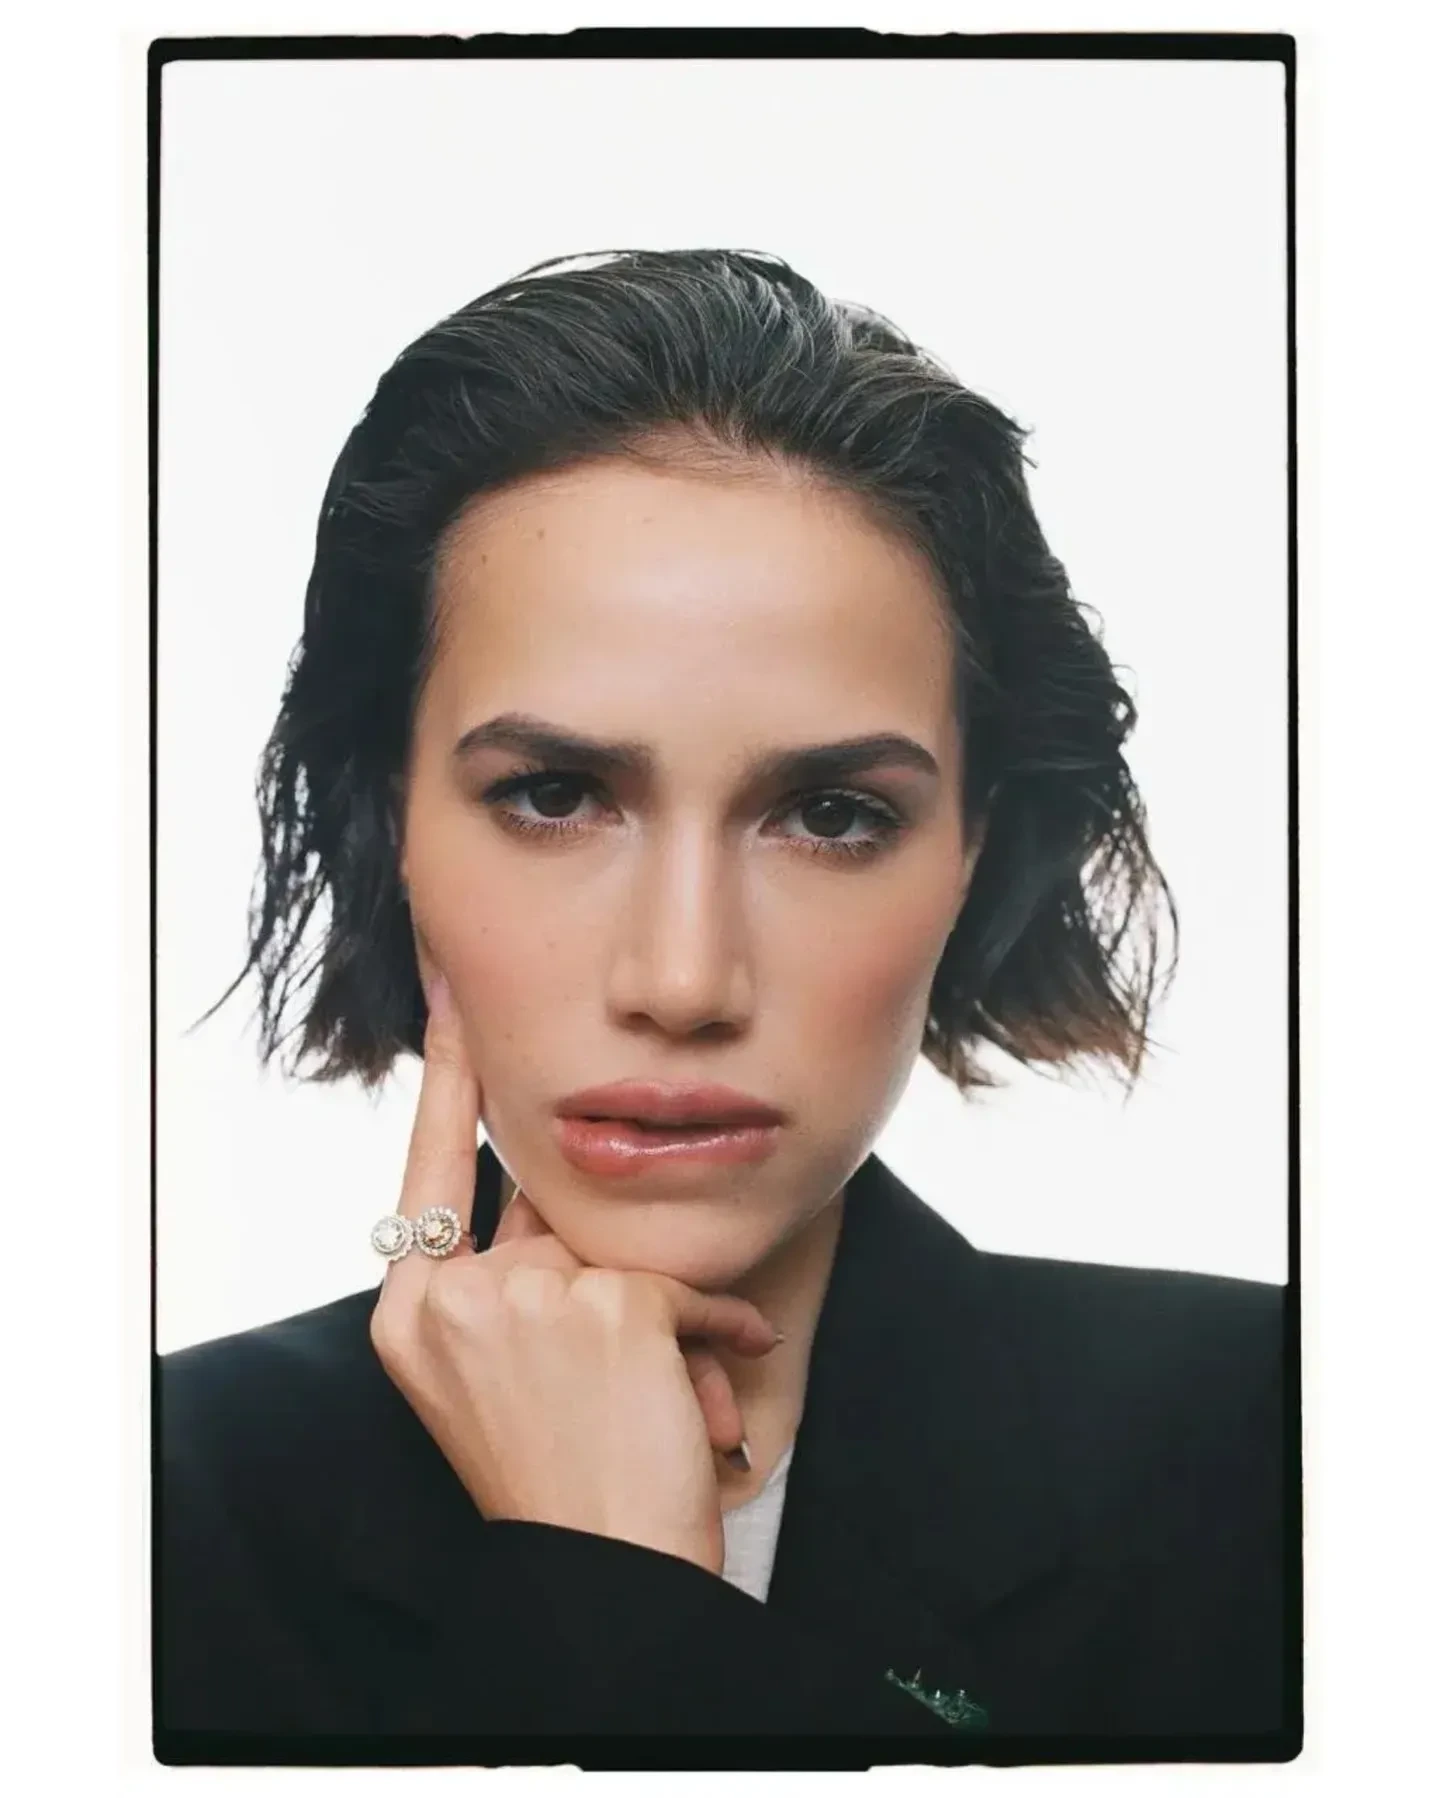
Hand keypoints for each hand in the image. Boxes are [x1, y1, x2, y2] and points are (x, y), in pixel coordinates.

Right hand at [368, 972, 781, 1575]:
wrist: (608, 1576)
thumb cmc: (561, 1480)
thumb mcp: (498, 1370)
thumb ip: (513, 1272)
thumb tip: (563, 1182)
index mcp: (409, 1315)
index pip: (430, 1166)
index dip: (446, 1074)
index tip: (450, 991)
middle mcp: (454, 1297)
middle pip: (537, 1208)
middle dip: (587, 1248)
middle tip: (587, 1239)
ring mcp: (526, 1296)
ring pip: (615, 1251)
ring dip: (662, 1322)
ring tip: (669, 1403)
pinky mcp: (609, 1304)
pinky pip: (681, 1288)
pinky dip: (712, 1334)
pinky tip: (715, 1393)